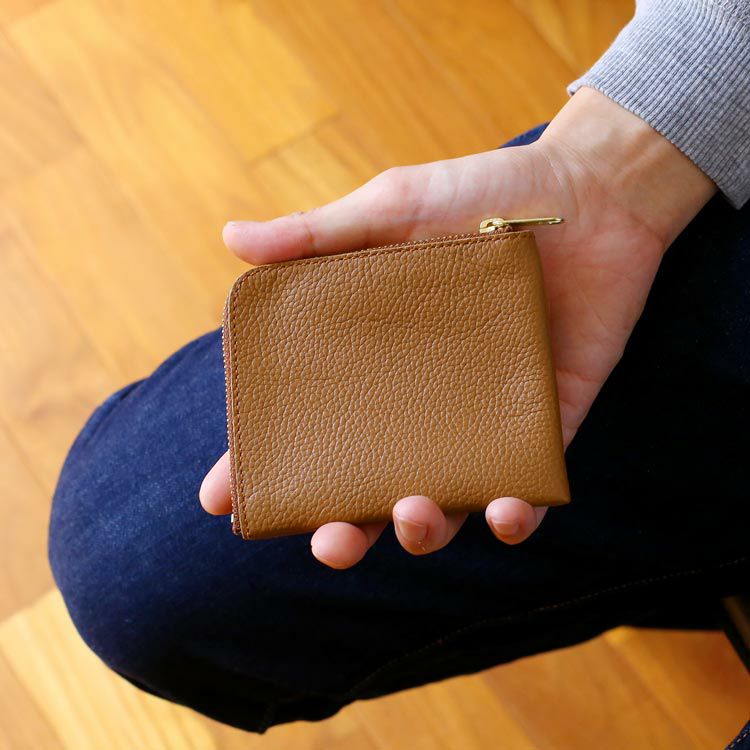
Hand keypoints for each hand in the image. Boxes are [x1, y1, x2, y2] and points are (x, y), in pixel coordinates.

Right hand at [200, 88, 714, 567]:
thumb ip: (318, 233)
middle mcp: (419, 402)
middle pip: (368, 486)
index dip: (261, 464)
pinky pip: (526, 490)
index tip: (222, 498)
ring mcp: (480, 419)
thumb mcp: (393, 207)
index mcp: (373, 359)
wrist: (590, 191)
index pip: (307, 424)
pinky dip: (514, 516)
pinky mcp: (544, 426)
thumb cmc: (485, 193)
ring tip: (413, 512)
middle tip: (330, 539)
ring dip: (422, 531)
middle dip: (343, 527)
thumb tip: (232, 239)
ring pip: (442, 504)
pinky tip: (502, 512)